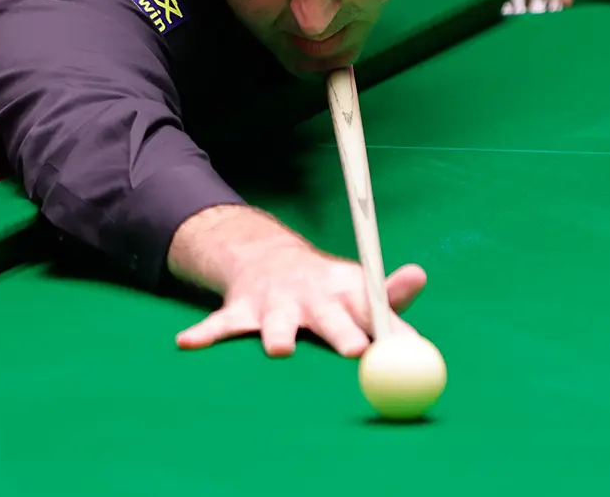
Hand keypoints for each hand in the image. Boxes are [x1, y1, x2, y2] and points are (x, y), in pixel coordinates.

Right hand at [166, 204, 427, 357]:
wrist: (267, 258)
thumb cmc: (326, 288)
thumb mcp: (359, 291)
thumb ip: (390, 301)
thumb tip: (421, 278)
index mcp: (344, 292)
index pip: (372, 306)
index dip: (388, 323)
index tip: (405, 340)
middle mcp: (311, 296)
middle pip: (329, 317)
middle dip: (340, 331)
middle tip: (356, 349)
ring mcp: (274, 304)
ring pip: (275, 324)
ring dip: (277, 336)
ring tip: (279, 351)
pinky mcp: (240, 311)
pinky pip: (220, 326)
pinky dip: (204, 335)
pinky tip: (188, 343)